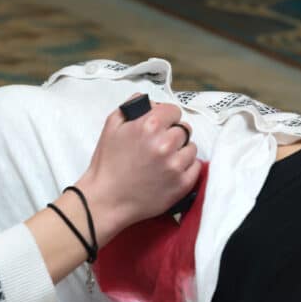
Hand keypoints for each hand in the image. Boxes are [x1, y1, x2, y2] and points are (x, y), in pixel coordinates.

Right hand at [77, 93, 200, 237]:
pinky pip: (195, 167)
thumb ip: (132, 106)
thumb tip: (150, 101)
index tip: (161, 126)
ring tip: (163, 160)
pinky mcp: (182, 184)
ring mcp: (175, 165)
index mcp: (149, 125)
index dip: (166, 118)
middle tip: (159, 146)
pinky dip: (185, 168)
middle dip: (173, 134)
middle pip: (185, 129)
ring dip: (181, 151)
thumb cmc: (107, 164)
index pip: (174, 110)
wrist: (106, 200)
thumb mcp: (111, 126)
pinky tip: (169, 172)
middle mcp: (165, 144)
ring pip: (191, 148)